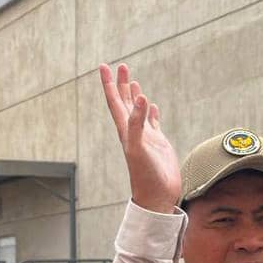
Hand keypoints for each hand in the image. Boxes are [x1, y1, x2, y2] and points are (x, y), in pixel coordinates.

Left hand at [99, 63, 180, 213]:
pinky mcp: (158, 144)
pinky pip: (152, 123)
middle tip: (121, 66)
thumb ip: (137, 124)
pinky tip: (151, 106)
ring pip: (137, 111)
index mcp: (125, 130)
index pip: (114, 102)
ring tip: (133, 82)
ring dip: (134, 97)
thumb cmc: (145, 176)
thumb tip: (140, 98)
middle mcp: (133, 132)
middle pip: (124, 103)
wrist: (156, 196)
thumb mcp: (138, 148)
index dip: (109, 84)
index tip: (104, 66)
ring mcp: (145, 137)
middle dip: (122, 84)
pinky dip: (150, 113)